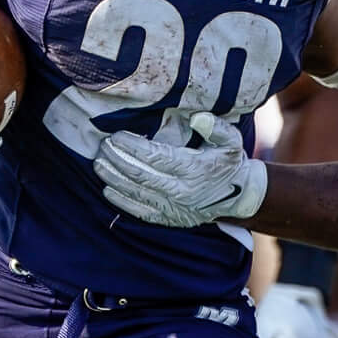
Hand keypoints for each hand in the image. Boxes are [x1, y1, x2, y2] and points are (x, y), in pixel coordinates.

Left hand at [94, 114, 267, 229]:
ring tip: (99, 163)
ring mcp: (173, 208)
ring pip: (136, 193)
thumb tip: (197, 118)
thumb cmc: (229, 163)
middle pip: (141, 175)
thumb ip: (215, 127)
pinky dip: (121, 201)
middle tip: (103, 146)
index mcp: (194, 169)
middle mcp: (182, 191)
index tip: (117, 136)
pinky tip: (107, 189)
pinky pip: (140, 212)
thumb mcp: (230, 140)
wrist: (239, 197)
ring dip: (114, 178)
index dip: (133, 147)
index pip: (156, 157)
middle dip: (118, 159)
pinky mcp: (168, 219)